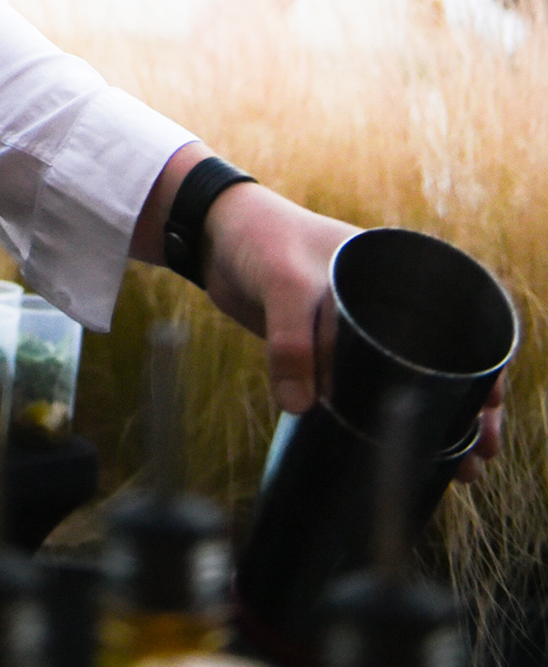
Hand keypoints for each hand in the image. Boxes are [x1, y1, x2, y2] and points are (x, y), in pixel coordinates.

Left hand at [205, 186, 503, 476]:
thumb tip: (302, 406)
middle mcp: (380, 297)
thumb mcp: (282, 281)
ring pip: (401, 378)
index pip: (452, 319)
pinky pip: (362, 385)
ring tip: (453, 469)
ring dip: (425, 418)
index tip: (489, 406)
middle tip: (476, 454)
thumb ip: (291, 342)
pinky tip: (389, 446)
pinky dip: (378, 414)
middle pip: (436, 357)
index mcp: (388, 269)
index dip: (478, 364)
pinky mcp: (325, 346)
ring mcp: (354, 324)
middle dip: (460, 405)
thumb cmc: (258, 236)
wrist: (212, 234)